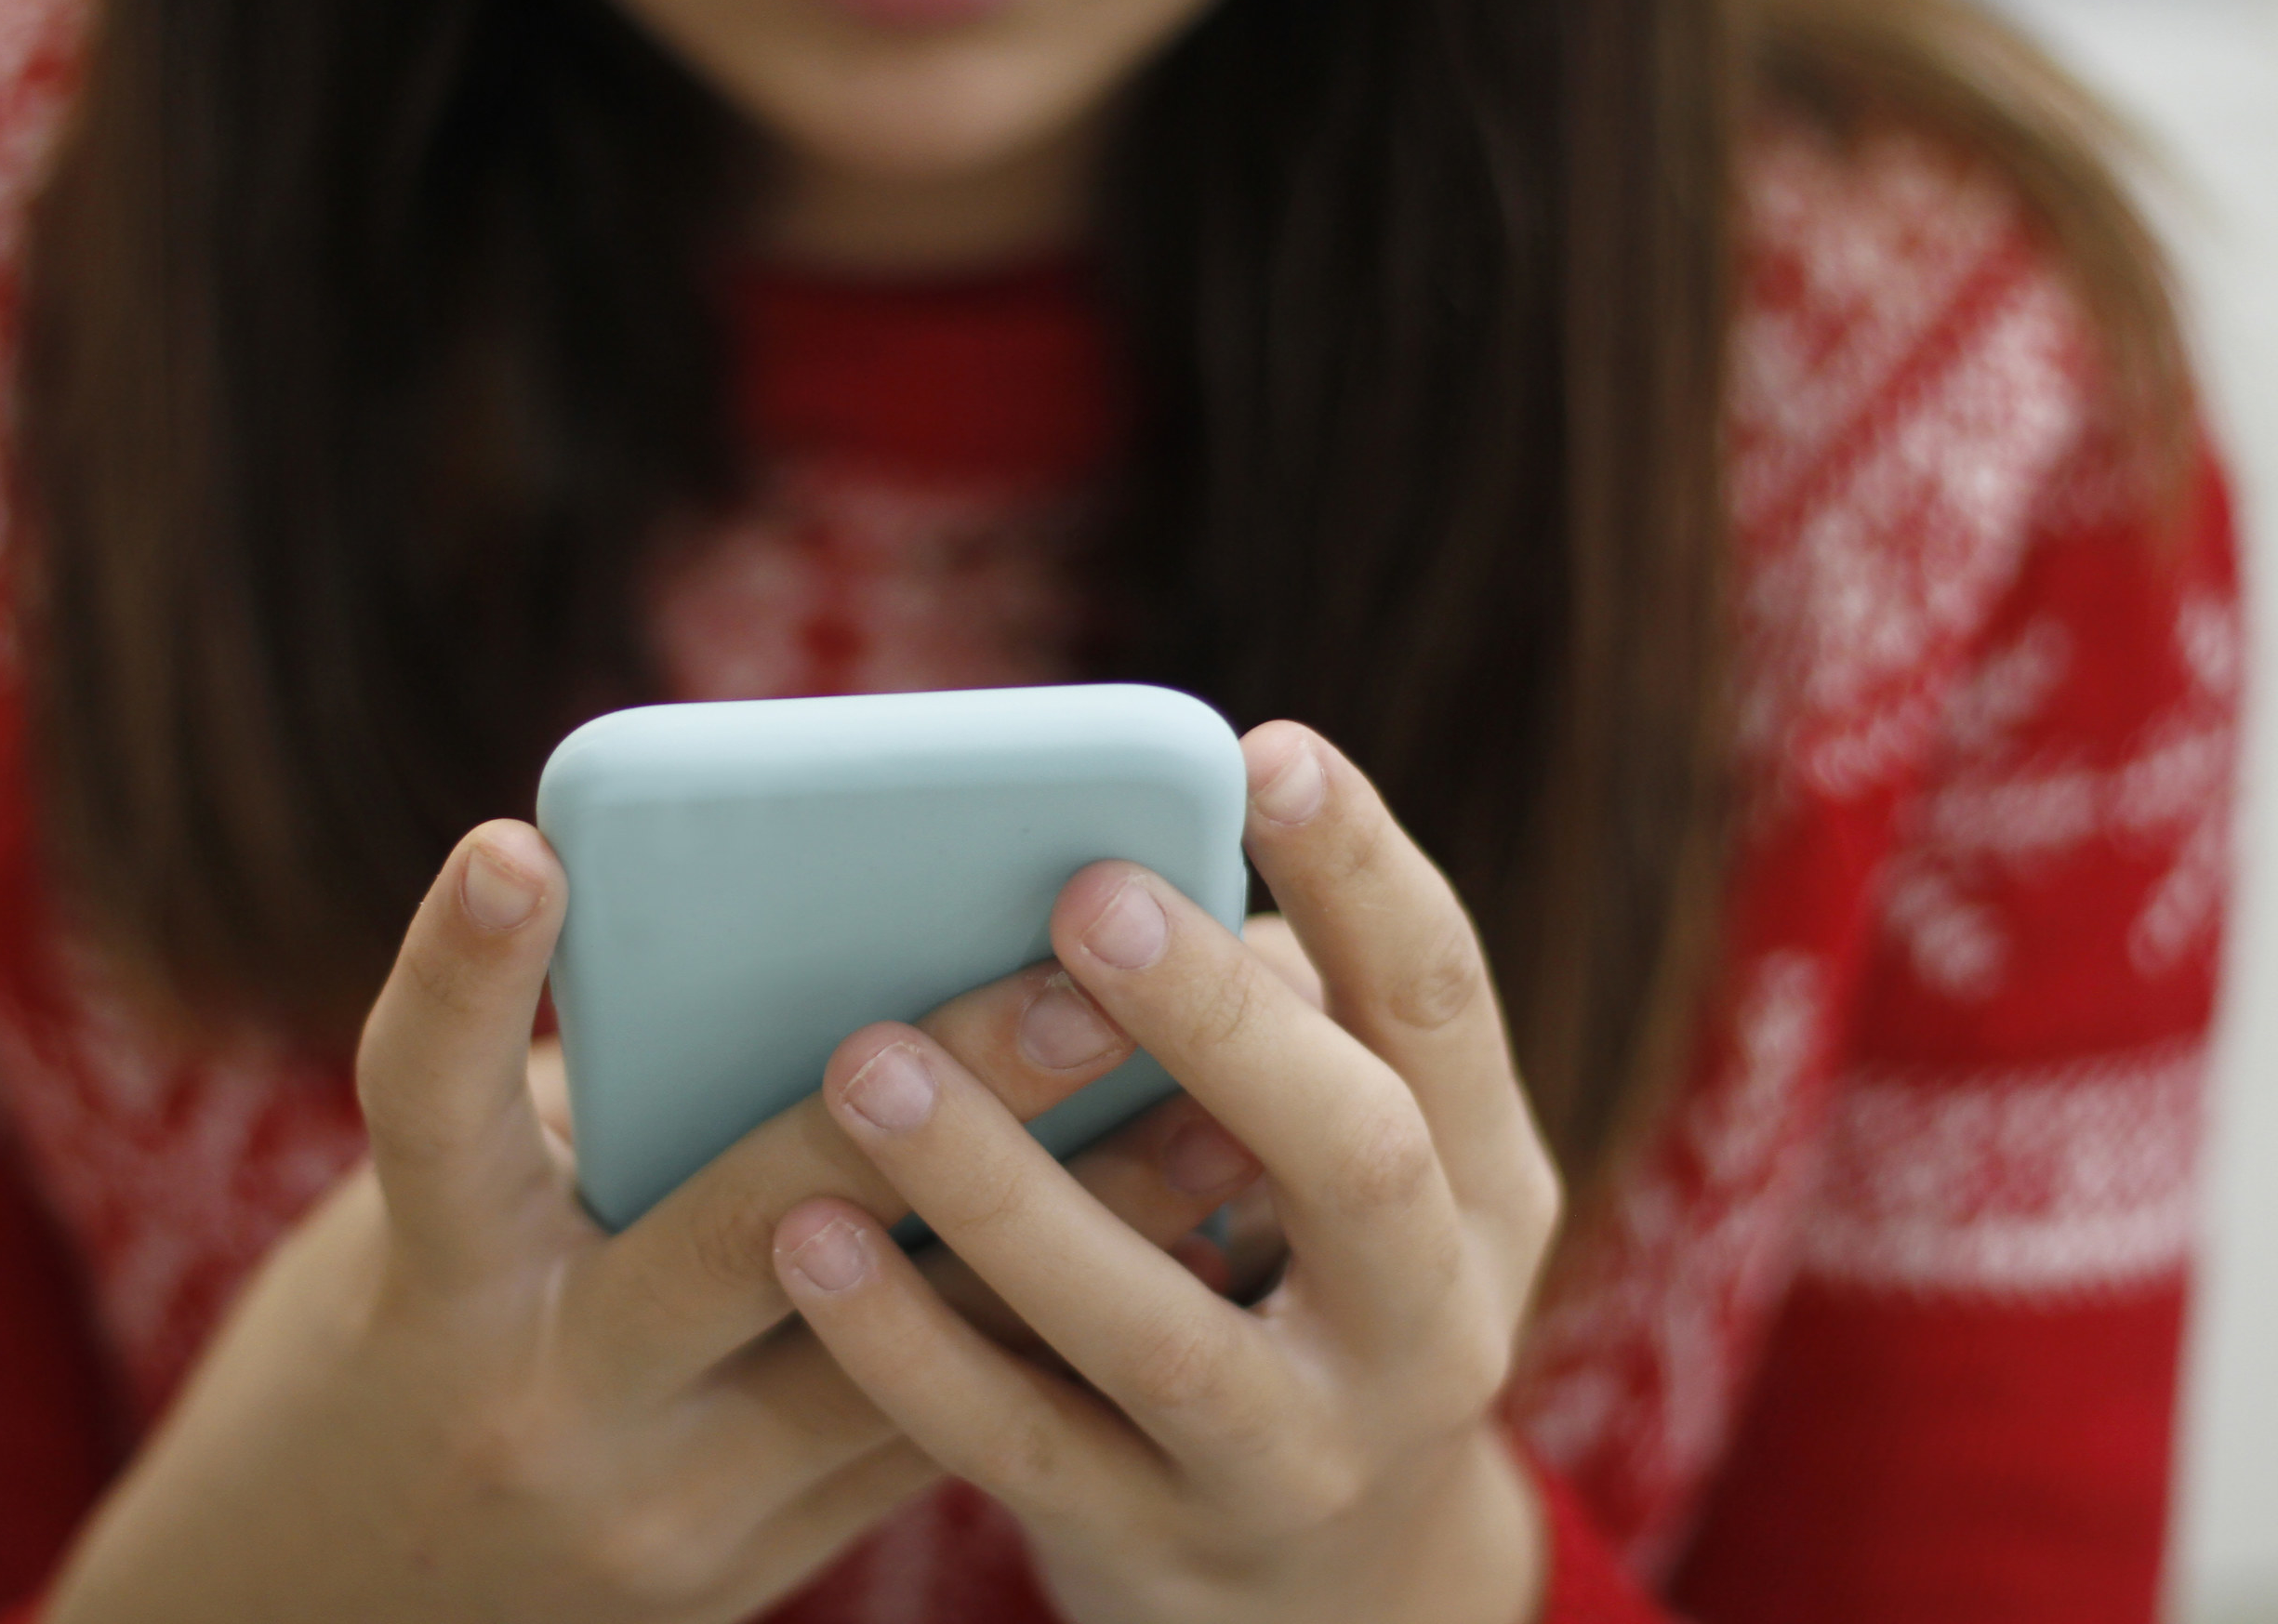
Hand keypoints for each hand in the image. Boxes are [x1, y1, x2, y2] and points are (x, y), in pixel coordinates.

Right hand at [45, 820, 1263, 1623]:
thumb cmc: (410, 1348)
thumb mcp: (446, 1228)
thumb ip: (603, 1113)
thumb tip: (829, 960)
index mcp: (434, 1283)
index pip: (428, 1112)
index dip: (464, 981)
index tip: (521, 845)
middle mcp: (547, 1401)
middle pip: (753, 1225)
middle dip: (938, 1099)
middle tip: (1082, 983)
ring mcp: (663, 1512)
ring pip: (898, 1355)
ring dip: (1070, 1228)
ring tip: (1224, 1119)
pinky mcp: (754, 1573)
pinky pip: (922, 1436)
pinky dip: (1039, 1330)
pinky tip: (1178, 1251)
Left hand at [768, 723, 1562, 1623]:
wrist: (1330, 1586)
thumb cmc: (1297, 1277)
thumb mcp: (1339, 1163)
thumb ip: (1261, 1024)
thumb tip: (1100, 860)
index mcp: (1484, 1181)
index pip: (1443, 1000)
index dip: (1363, 873)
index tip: (1262, 750)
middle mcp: (1430, 1322)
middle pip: (1353, 1161)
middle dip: (1218, 1022)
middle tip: (1082, 894)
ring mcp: (1302, 1455)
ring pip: (1160, 1328)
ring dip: (1008, 1190)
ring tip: (866, 1063)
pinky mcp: (1163, 1540)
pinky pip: (1022, 1444)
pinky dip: (910, 1345)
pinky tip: (808, 1242)